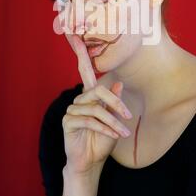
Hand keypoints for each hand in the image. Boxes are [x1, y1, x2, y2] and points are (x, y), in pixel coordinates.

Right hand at [62, 35, 132, 174]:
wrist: (92, 161)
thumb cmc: (103, 139)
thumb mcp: (115, 120)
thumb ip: (114, 103)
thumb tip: (118, 84)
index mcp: (90, 95)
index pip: (84, 69)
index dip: (79, 52)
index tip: (74, 34)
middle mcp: (80, 99)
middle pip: (98, 90)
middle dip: (115, 103)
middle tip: (127, 116)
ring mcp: (72, 110)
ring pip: (96, 108)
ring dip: (112, 122)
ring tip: (122, 133)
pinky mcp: (67, 121)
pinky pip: (88, 120)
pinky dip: (103, 128)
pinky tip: (111, 136)